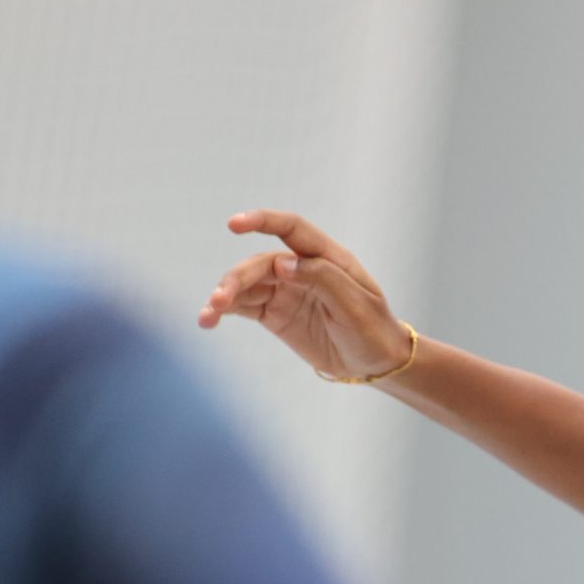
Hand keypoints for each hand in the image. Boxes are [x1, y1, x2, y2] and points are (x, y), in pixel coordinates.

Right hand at [198, 209, 412, 382]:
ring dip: (225, 294)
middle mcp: (301, 268)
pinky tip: (207, 319)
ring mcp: (285, 290)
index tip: (234, 225)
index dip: (263, 221)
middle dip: (237, 278)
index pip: (291, 229)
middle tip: (221, 298)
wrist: (375, 362)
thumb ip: (323, 279)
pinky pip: (243, 306)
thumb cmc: (373, 329)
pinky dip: (224, 310)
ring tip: (209, 312)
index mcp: (328, 257)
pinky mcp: (274, 313)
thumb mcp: (357, 305)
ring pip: (246, 284)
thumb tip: (283, 262)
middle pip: (261, 263)